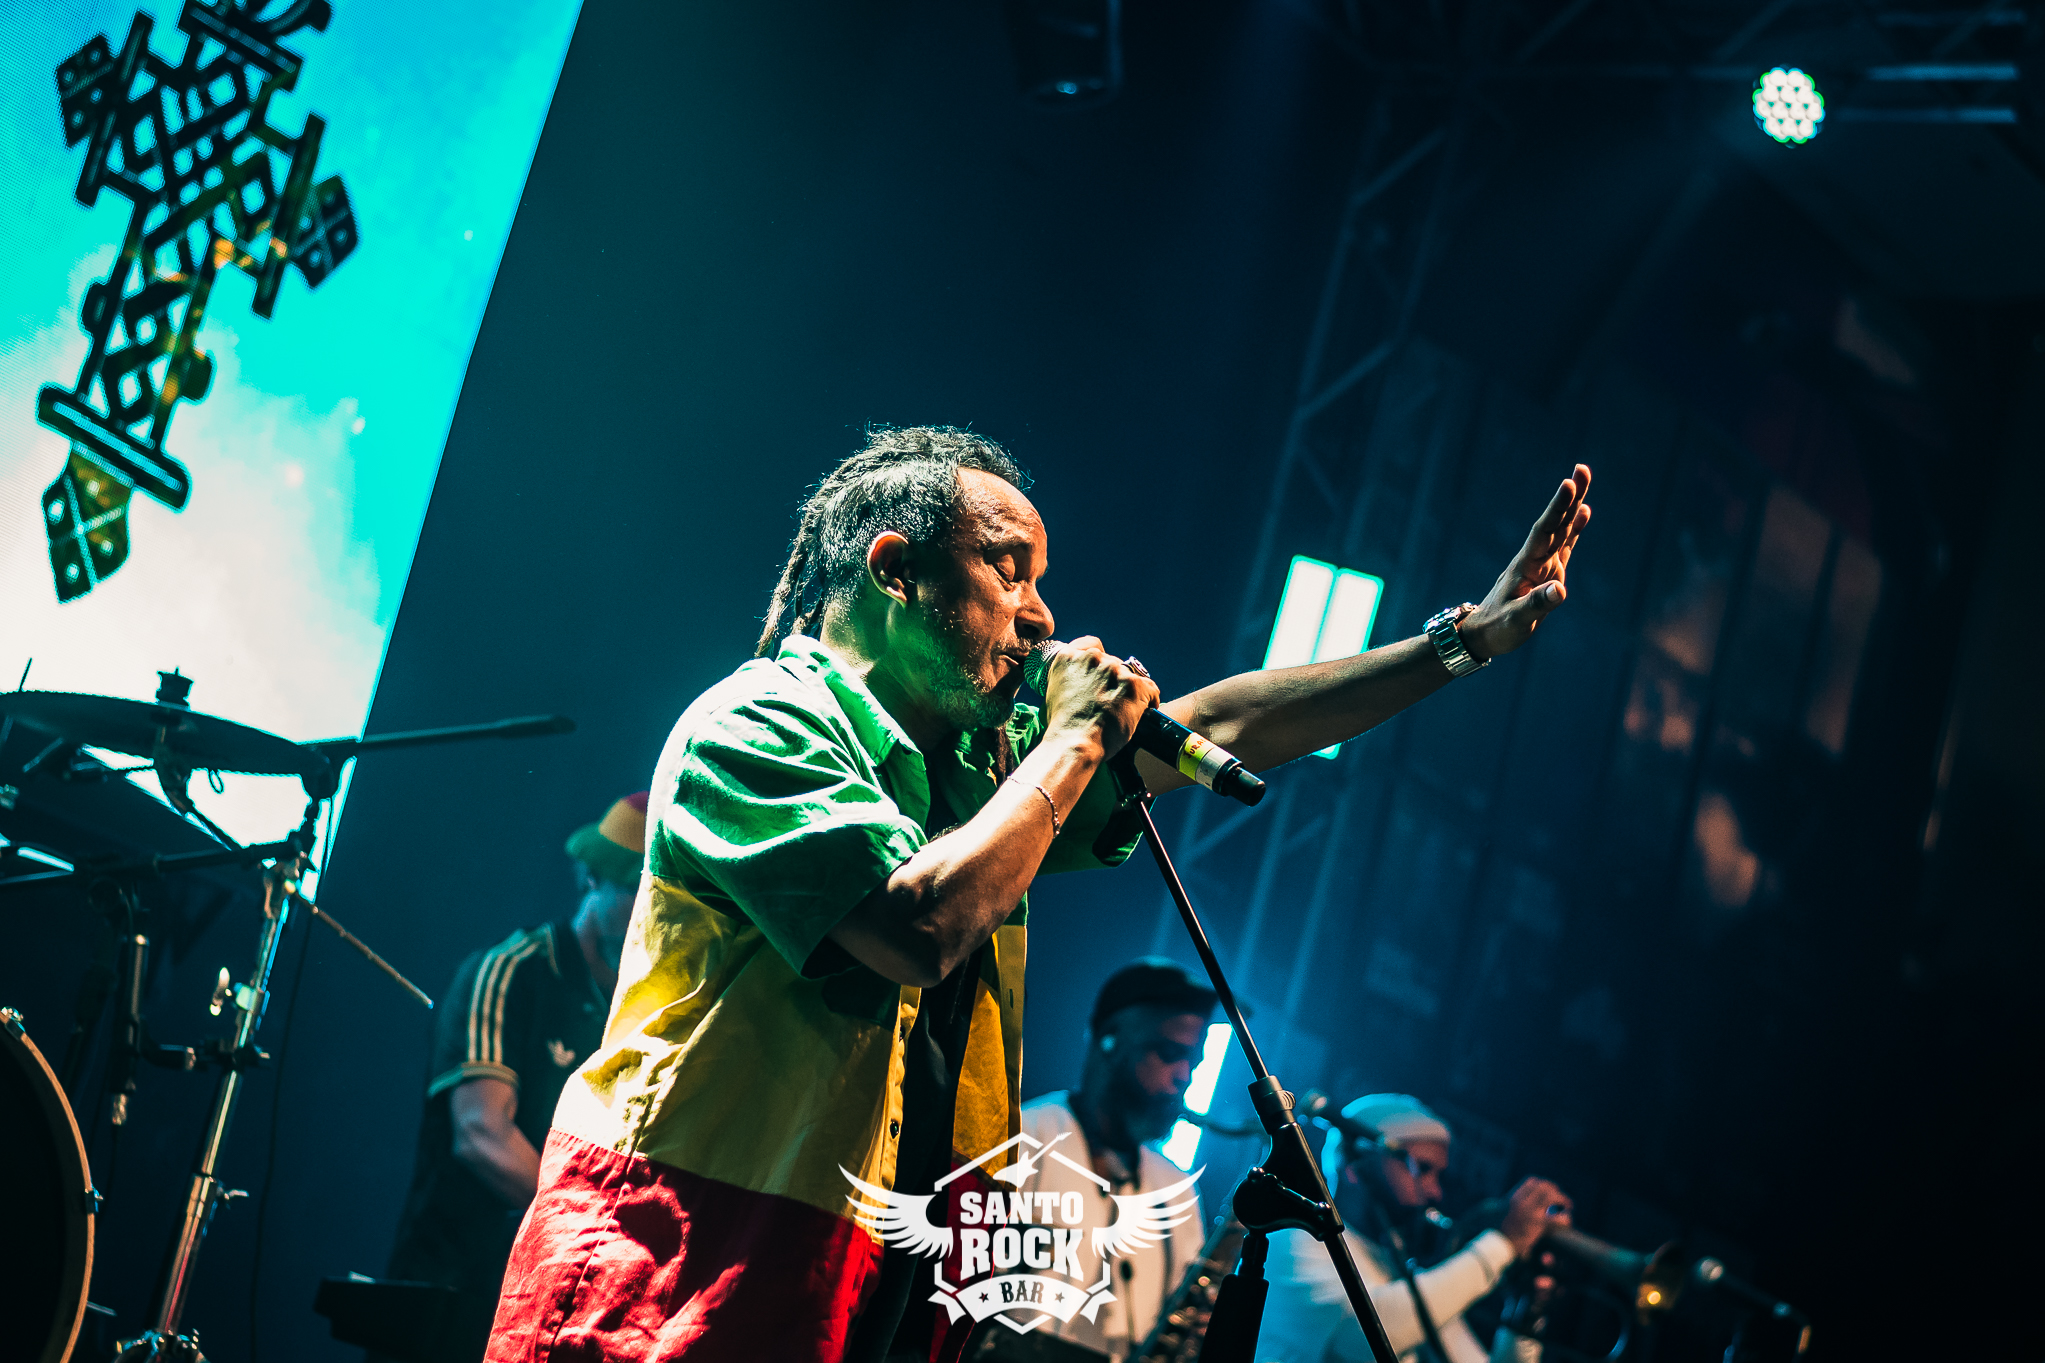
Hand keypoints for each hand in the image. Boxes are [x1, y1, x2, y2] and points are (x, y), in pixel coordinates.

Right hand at [1042, 636, 1159, 759]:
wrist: (1075, 744)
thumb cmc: (1062, 727)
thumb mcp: (1053, 694)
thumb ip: (1068, 679)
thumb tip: (1079, 684)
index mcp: (1069, 658)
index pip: (1092, 645)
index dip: (1100, 661)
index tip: (1102, 674)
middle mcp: (1092, 658)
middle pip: (1113, 663)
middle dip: (1114, 681)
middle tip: (1110, 702)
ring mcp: (1114, 670)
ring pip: (1131, 676)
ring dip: (1130, 691)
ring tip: (1125, 711)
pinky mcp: (1134, 685)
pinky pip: (1150, 689)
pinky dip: (1148, 700)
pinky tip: (1142, 713)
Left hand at [1460, 465, 1591, 660]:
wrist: (1484, 634)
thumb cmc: (1498, 629)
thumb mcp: (1516, 621)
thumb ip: (1537, 605)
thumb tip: (1560, 590)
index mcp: (1526, 566)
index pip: (1544, 532)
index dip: (1557, 509)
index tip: (1568, 485)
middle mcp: (1535, 559)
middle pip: (1555, 523)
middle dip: (1569, 498)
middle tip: (1582, 469)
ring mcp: (1542, 564)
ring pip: (1561, 530)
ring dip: (1573, 506)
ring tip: (1583, 478)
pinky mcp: (1547, 572)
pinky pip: (1564, 546)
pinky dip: (1574, 529)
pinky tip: (1583, 512)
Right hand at [1499, 1176, 1571, 1257]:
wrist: (1498, 1245)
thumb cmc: (1498, 1233)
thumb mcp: (1498, 1213)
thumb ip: (1508, 1207)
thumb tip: (1512, 1204)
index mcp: (1514, 1198)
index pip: (1532, 1182)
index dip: (1543, 1185)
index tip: (1549, 1191)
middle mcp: (1522, 1201)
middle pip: (1544, 1186)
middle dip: (1555, 1191)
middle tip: (1561, 1200)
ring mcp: (1530, 1211)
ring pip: (1552, 1196)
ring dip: (1562, 1199)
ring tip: (1568, 1206)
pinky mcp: (1538, 1224)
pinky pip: (1557, 1217)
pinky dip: (1564, 1217)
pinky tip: (1565, 1221)